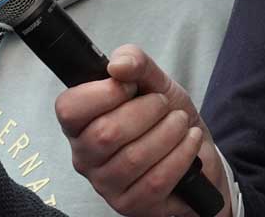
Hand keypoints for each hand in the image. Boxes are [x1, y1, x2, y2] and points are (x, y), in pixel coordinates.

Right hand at [56, 45, 230, 216]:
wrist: (195, 152)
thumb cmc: (165, 117)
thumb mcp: (154, 81)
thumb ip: (135, 62)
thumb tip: (117, 65)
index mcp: (80, 123)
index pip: (69, 108)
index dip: (104, 93)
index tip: (130, 85)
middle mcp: (84, 156)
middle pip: (105, 133)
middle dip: (146, 111)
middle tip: (163, 105)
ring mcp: (105, 184)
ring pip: (134, 158)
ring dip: (168, 132)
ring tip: (180, 122)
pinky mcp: (129, 205)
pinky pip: (155, 180)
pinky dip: (180, 155)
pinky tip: (189, 142)